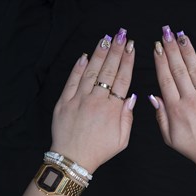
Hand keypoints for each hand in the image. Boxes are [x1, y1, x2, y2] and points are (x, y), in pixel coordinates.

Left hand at [50, 29, 135, 172]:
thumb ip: (128, 117)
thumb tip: (131, 96)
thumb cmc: (99, 150)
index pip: (122, 79)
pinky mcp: (65, 101)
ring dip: (99, 54)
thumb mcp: (122, 140)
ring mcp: (79, 99)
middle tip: (121, 35)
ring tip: (106, 39)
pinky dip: (78, 67)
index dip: (127, 62)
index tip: (131, 47)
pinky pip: (72, 80)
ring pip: (91, 71)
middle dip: (116, 51)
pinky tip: (84, 56)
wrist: (73, 159)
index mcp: (113, 110)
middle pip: (108, 71)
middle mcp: (97, 101)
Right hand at [151, 26, 195, 164]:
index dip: (160, 61)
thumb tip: (153, 96)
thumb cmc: (191, 145)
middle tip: (166, 33)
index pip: (165, 79)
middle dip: (171, 49)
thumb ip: (160, 115)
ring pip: (195, 70)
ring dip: (187, 51)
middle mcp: (191, 100)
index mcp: (176, 109)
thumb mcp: (169, 137)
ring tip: (181, 36)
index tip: (157, 47)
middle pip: (179, 70)